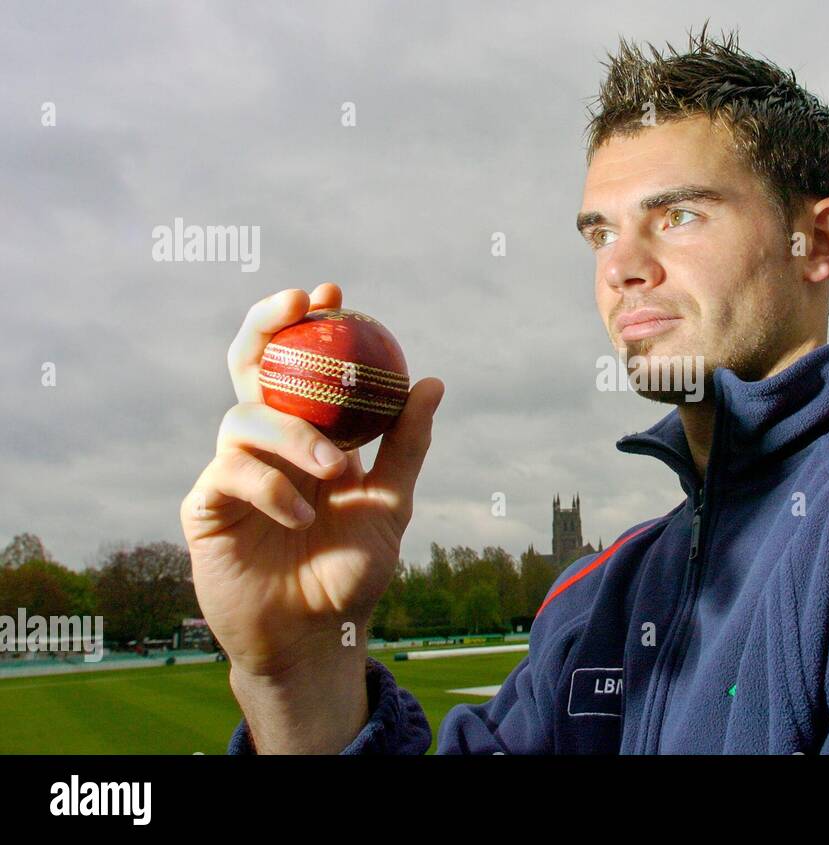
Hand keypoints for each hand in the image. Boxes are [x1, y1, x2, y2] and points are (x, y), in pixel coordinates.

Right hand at [180, 283, 443, 750]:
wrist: (317, 636)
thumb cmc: (351, 572)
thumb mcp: (390, 505)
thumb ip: (405, 446)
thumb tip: (431, 382)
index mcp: (308, 436)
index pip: (300, 366)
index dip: (307, 325)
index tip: (333, 293)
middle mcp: (267, 445)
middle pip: (249, 367)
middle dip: (266, 328)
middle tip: (297, 306)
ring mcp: (233, 472)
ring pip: (243, 418)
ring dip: (293, 435)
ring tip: (335, 472)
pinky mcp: (206, 507)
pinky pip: (229, 473)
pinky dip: (270, 485)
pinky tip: (298, 514)